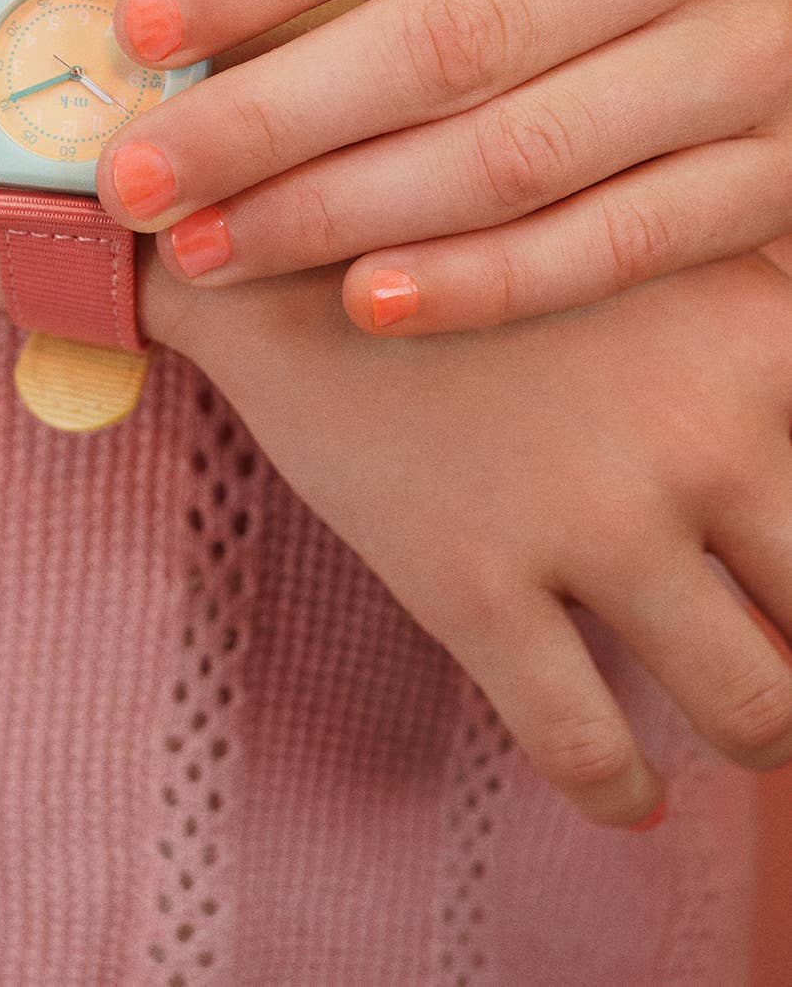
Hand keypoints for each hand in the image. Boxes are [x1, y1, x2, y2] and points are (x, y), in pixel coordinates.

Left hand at [98, 0, 791, 335]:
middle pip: (445, 42)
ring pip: (516, 157)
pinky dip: (484, 284)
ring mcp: (756, 56)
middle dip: (266, 123)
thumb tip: (211, 22)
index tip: (140, 35)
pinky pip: (613, 247)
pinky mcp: (783, 172)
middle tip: (137, 180)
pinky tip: (367, 303)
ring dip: (340, 215)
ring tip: (211, 250)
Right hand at [144, 236, 791, 833]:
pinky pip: (589, 748)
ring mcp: (588, 515)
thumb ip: (745, 330)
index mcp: (760, 335)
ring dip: (760, 736)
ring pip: (751, 708)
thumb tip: (777, 443)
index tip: (786, 571)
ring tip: (741, 728)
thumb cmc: (465, 227)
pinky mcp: (472, 582)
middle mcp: (702, 432)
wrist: (278, 237)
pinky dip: (624, 791)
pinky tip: (627, 793)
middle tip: (784, 652)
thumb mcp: (637, 230)